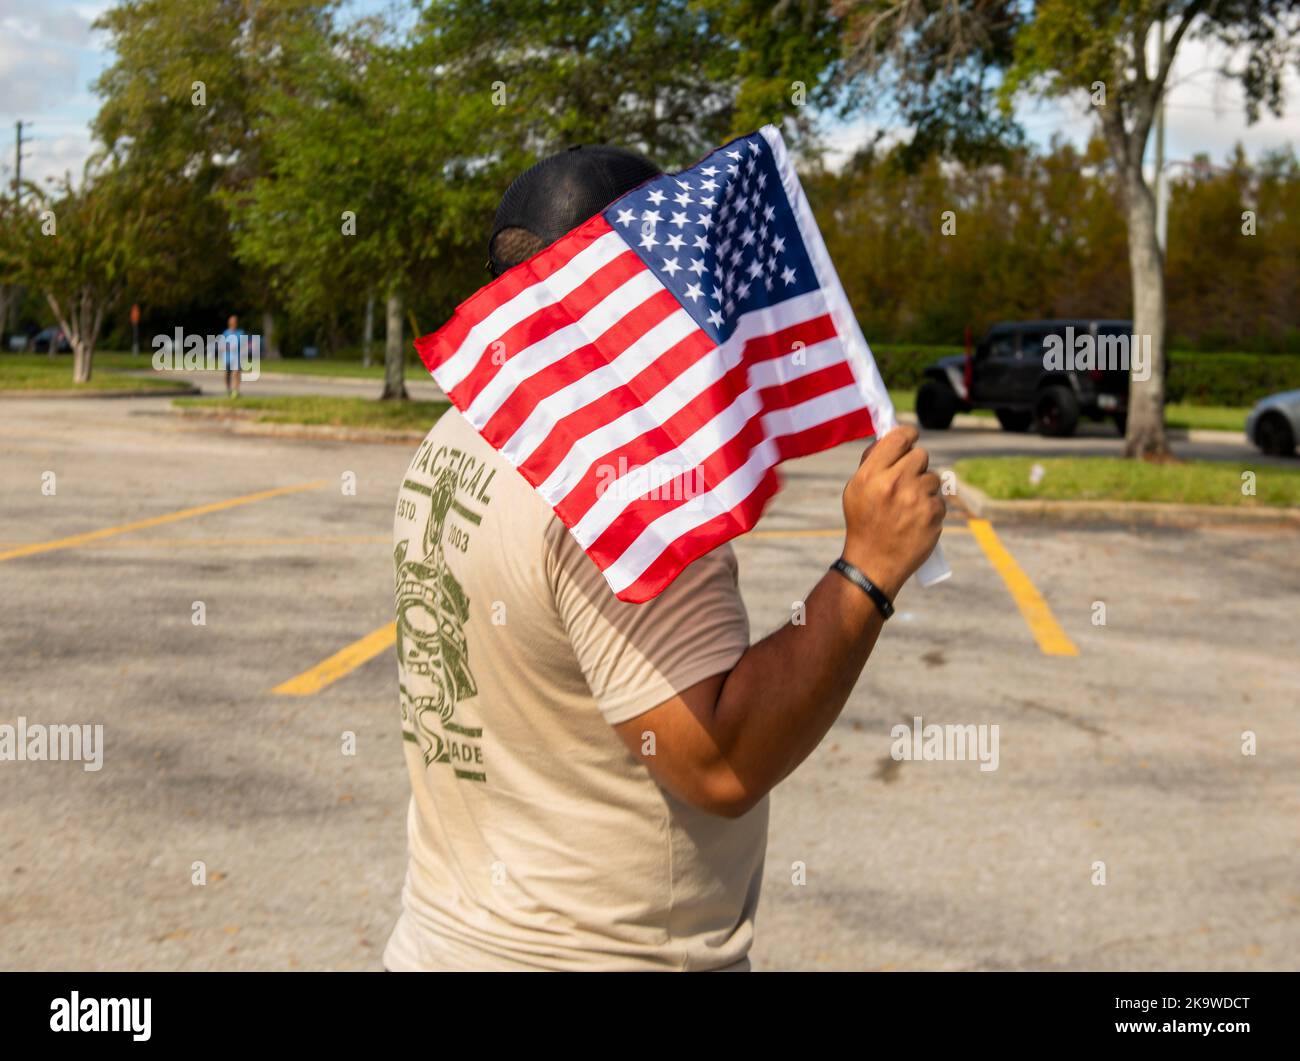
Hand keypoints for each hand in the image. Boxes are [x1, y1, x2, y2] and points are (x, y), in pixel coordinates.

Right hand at [841, 425, 943, 597]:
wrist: (873, 564)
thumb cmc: (864, 523)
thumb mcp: (855, 489)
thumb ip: (873, 462)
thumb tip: (891, 437)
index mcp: (871, 474)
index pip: (899, 437)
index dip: (908, 435)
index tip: (910, 438)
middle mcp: (894, 482)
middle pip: (920, 455)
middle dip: (915, 466)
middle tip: (906, 481)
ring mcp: (916, 498)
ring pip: (933, 477)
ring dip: (925, 488)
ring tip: (909, 506)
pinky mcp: (933, 514)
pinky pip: (939, 499)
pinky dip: (931, 508)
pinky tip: (916, 520)